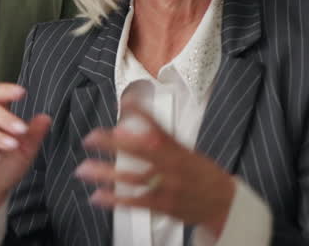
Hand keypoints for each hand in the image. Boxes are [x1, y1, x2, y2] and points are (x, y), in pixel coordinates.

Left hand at [76, 99, 234, 236]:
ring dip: (105, 174)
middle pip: (138, 150)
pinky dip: (115, 200)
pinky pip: (135, 202)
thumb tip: (137, 130)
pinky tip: (98, 196)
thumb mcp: (188, 154)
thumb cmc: (204, 176)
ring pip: (131, 178)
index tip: (125, 102)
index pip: (158, 126)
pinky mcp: (163, 206)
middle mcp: (171, 166)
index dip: (141, 113)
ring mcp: (166, 186)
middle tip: (91, 138)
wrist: (224, 204)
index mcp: (178, 150)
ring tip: (84, 169)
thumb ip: (163, 144)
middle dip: (112, 143)